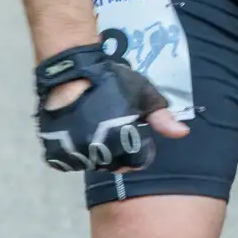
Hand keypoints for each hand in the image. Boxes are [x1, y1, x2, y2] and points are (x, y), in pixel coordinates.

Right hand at [36, 45, 189, 174]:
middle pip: (113, 165)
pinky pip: (69, 161)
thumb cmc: (111, 82)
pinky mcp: (55, 152)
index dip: (137, 149)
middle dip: (118, 152)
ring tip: (98, 131)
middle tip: (114, 130)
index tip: (132, 135)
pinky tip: (81, 135)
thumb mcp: (143, 95)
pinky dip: (76, 153)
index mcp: (120, 141)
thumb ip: (161, 117)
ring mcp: (73, 154)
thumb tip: (183, 133)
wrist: (70, 72)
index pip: (135, 162)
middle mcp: (96, 153)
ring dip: (96, 153)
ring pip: (91, 164)